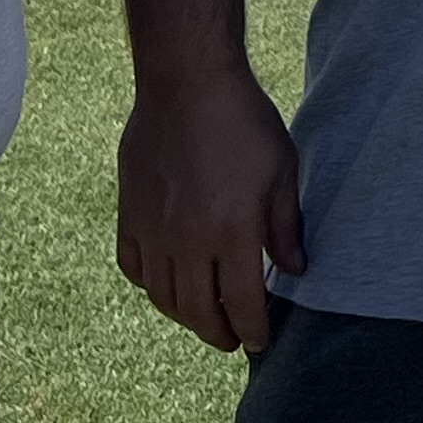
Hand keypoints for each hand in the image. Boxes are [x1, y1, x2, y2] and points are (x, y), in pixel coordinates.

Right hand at [114, 67, 303, 352]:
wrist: (186, 82)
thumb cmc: (242, 122)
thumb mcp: (280, 171)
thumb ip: (285, 226)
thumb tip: (294, 270)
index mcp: (230, 233)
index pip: (242, 303)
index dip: (253, 329)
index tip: (260, 341)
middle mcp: (186, 242)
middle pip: (199, 312)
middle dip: (219, 334)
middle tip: (233, 339)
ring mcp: (153, 231)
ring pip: (163, 297)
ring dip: (185, 316)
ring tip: (204, 317)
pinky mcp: (129, 215)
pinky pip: (134, 268)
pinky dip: (151, 285)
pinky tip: (166, 283)